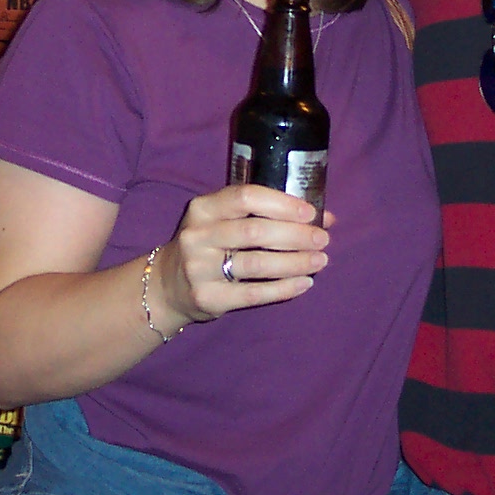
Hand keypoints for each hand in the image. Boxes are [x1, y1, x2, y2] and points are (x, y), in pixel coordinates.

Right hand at [152, 184, 333, 329]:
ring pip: (257, 264)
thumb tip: (326, 217)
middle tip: (323, 239)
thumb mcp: (223, 221)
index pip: (245, 197)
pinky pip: (254, 294)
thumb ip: (265, 215)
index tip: (310, 213)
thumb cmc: (209, 245)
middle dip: (296, 235)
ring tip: (320, 261)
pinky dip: (284, 289)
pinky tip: (304, 283)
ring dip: (295, 262)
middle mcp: (197, 236)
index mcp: (203, 208)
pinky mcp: (208, 298)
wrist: (168, 285)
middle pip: (255, 231)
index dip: (281, 204)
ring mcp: (199, 268)